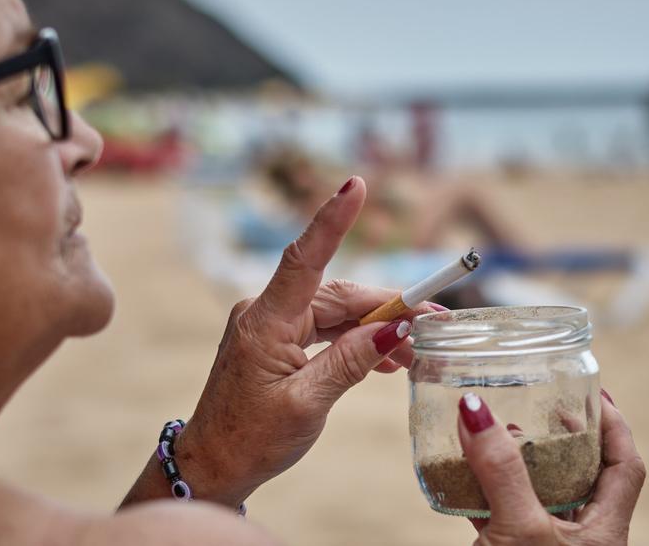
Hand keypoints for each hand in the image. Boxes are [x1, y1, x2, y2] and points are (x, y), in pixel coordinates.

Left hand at [171, 176, 438, 506]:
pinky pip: (325, 328)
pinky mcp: (276, 340)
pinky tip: (386, 358)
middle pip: (338, 293)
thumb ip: (353, 360)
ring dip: (377, 329)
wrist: (212, 464)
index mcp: (266, 323)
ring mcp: (270, 326)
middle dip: (389, 306)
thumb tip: (395, 327)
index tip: (354, 184)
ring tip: (415, 353)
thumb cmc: (253, 439)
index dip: (332, 219)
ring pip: (337, 312)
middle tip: (435, 322)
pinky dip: (357, 340)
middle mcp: (266, 314)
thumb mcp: (309, 403)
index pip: (304, 258)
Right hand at [458, 390, 644, 545]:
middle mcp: (582, 538)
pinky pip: (507, 518)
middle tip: (545, 409)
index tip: (594, 395)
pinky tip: (465, 477)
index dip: (614, 427)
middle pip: (585, 475)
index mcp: (603, 530)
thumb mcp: (519, 528)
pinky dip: (488, 496)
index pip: (626, 466)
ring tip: (502, 435)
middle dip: (564, 440)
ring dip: (522, 466)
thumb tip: (475, 410)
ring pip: (543, 496)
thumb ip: (501, 472)